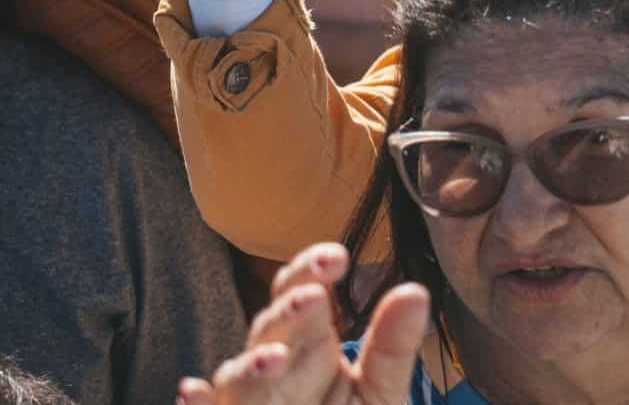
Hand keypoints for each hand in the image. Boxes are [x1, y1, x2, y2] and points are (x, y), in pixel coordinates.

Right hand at [179, 243, 428, 404]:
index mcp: (309, 343)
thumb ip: (392, 349)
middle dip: (287, 315)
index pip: (302, 292)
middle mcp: (270, 366)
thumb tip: (415, 291)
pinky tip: (193, 394)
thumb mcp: (378, 393)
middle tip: (311, 300)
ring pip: (237, 378)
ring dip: (252, 367)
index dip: (311, 271)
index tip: (337, 258)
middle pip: (270, 330)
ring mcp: (245, 402)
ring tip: (273, 360)